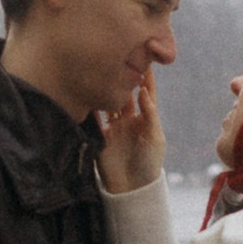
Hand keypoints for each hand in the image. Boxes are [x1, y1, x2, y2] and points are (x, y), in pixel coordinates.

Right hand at [99, 68, 165, 195]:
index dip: (145, 75)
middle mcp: (128, 118)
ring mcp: (113, 125)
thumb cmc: (149, 163)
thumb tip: (143, 92)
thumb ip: (150, 115)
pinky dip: (91, 104)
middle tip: (120, 56)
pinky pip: (94, 116)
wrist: (131, 188)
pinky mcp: (99, 134)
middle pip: (124, 91)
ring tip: (102, 68)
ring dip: (105, 87)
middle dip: (122, 75)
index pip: (145, 91)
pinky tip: (87, 90)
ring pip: (108, 100)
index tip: (144, 56)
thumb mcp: (155, 138)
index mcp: (145, 117)